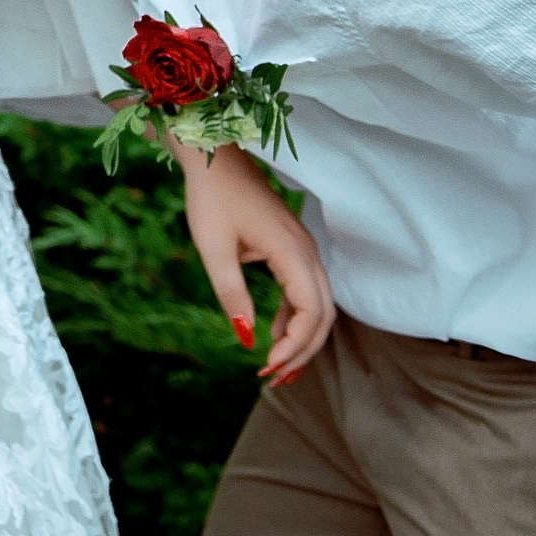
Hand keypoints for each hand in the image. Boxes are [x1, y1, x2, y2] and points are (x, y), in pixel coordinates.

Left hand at [174, 140, 335, 383]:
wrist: (215, 157)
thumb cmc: (211, 198)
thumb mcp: (214, 250)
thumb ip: (231, 294)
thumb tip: (246, 339)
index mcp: (291, 251)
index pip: (311, 311)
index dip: (295, 345)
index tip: (267, 367)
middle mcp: (306, 251)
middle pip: (324, 313)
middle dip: (303, 350)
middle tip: (274, 379)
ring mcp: (303, 247)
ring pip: (319, 303)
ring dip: (302, 336)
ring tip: (276, 367)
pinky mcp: (293, 246)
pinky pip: (306, 289)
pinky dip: (295, 317)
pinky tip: (275, 335)